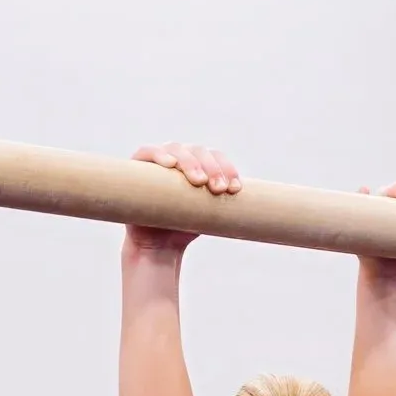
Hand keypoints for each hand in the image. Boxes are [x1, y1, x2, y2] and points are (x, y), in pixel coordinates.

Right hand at [127, 141, 241, 256]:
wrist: (158, 246)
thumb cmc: (186, 228)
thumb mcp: (211, 216)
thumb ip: (228, 208)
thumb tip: (257, 211)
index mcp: (200, 165)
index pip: (216, 157)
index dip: (227, 168)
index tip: (235, 189)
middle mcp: (180, 159)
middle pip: (199, 151)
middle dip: (212, 168)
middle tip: (218, 188)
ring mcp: (159, 161)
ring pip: (177, 149)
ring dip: (190, 162)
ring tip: (199, 181)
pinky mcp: (138, 167)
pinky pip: (148, 152)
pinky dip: (159, 155)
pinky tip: (170, 164)